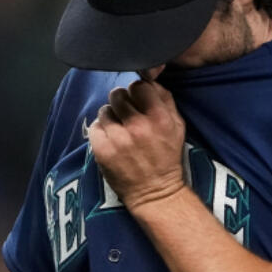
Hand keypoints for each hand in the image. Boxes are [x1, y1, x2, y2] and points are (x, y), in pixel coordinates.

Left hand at [86, 78, 186, 209]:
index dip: (136, 92)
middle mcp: (138, 126)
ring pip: (104, 110)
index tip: (137, 101)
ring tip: (119, 130)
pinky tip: (111, 140)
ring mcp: (118, 139)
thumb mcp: (177, 125)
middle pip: (117, 94)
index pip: (138, 85)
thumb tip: (149, 80)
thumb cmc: (167, 157)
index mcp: (159, 118)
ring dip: (110, 117)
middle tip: (126, 116)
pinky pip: (95, 127)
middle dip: (121, 103)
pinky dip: (101, 131)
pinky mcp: (103, 150)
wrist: (155, 192)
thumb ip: (165, 99)